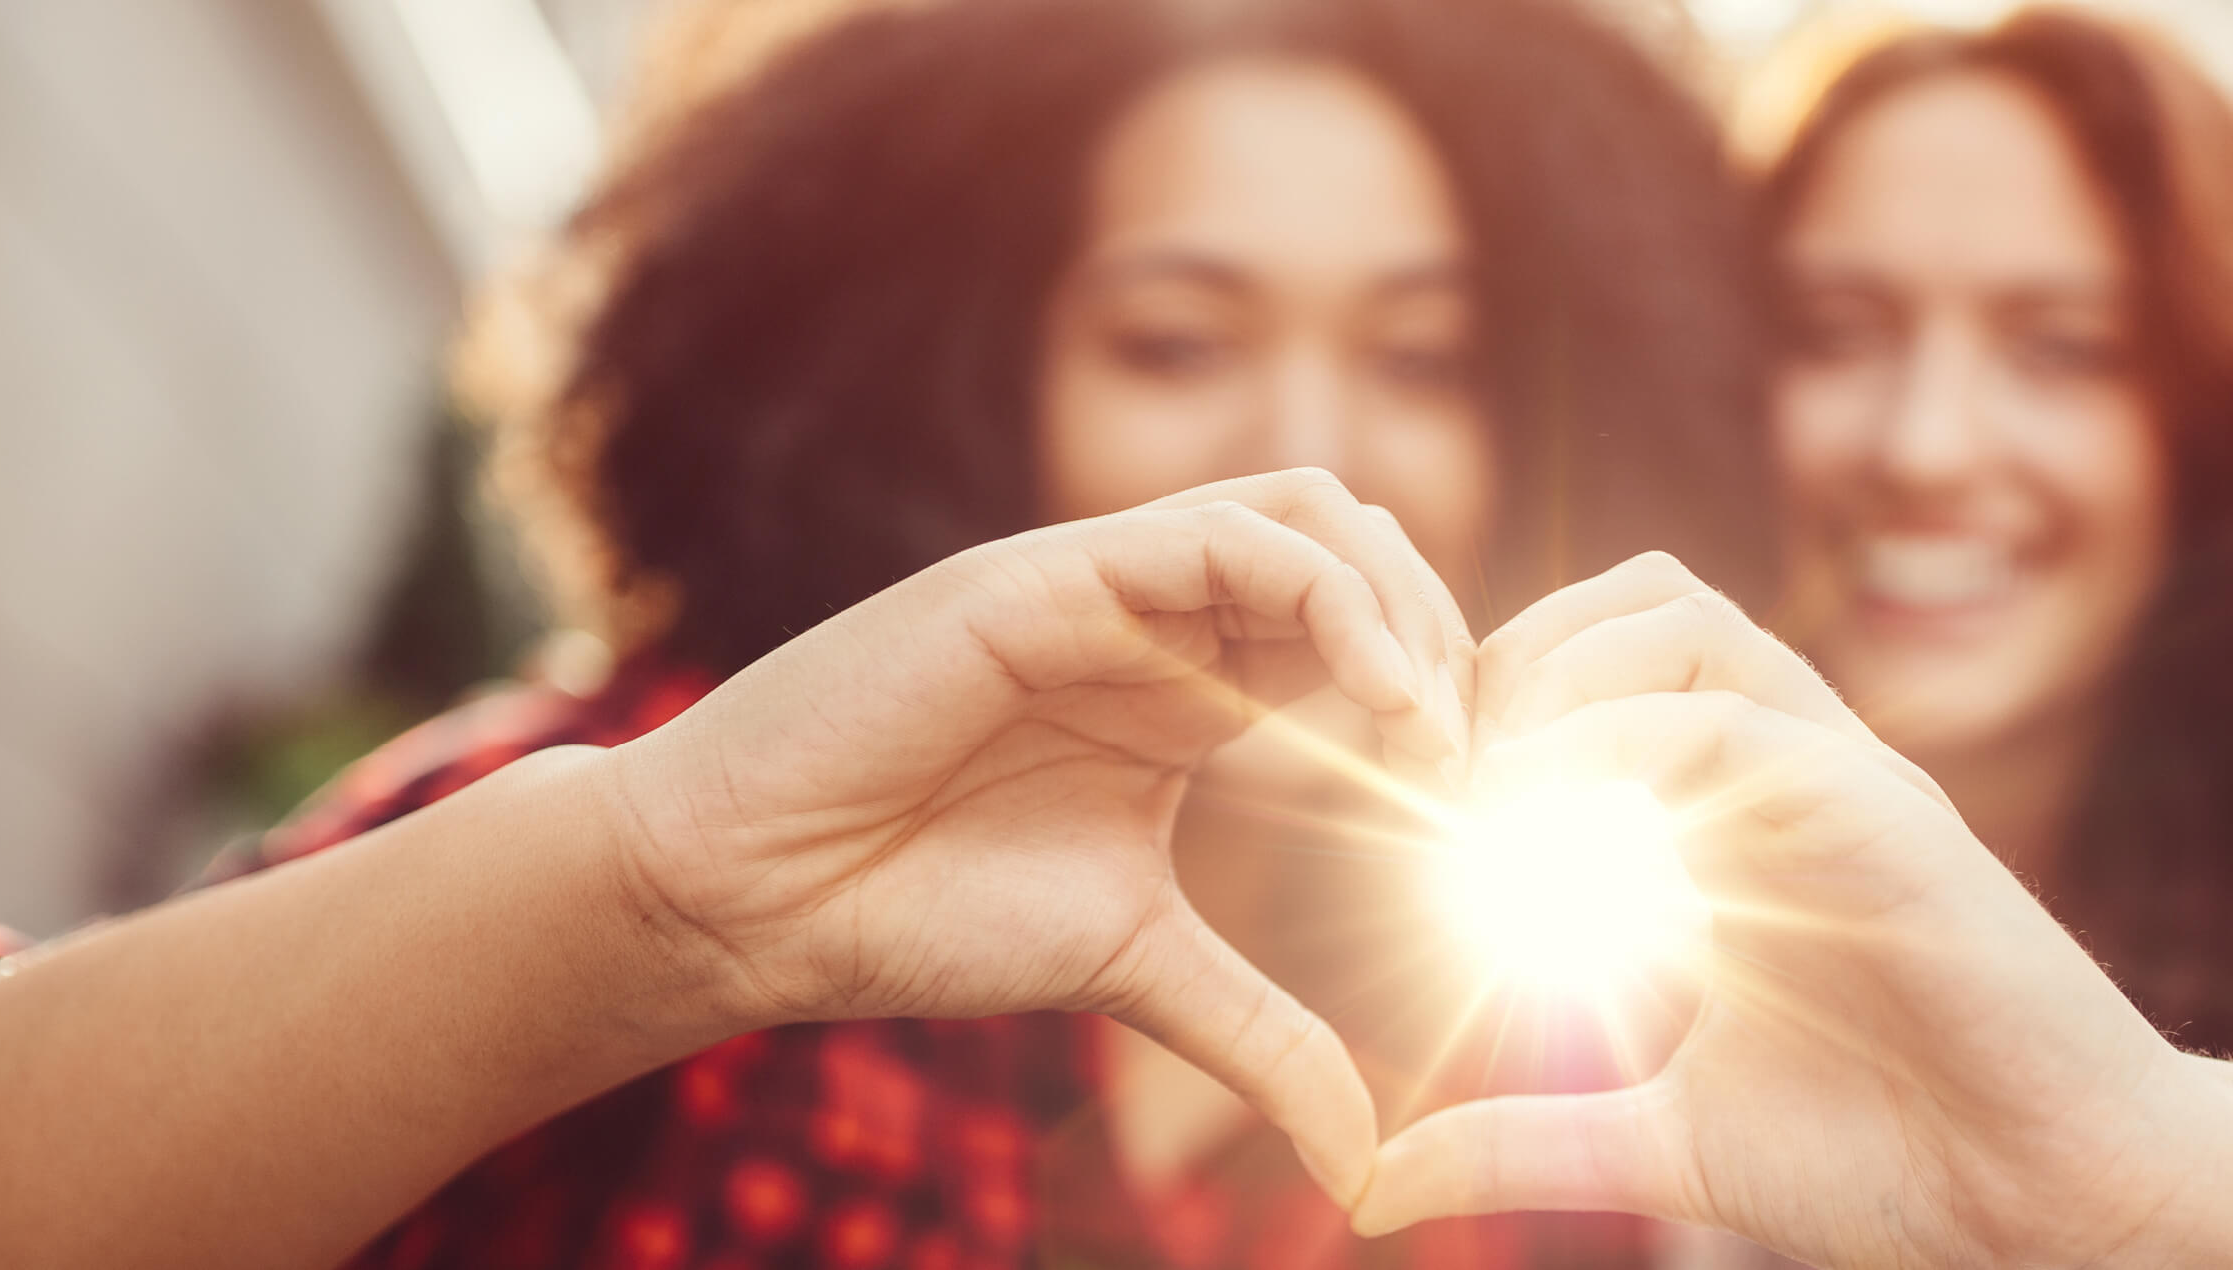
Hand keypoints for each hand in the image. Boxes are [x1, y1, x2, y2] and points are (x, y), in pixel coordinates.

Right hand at [595, 469, 1473, 1202]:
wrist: (748, 897)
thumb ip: (1259, 1036)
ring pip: (1304, 507)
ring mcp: (1101, 584)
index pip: (1358, 629)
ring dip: (1394, 597)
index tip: (1484, 803)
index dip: (1443, 694)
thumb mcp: (1135, 969)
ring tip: (1426, 717)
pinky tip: (1365, 692)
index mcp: (1186, 688)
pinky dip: (1321, 595)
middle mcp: (1155, 618)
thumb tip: (1366, 1160)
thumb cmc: (913, 911)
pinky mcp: (1046, 576)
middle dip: (1444, 632)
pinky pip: (1217, 534)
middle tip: (1471, 756)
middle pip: (1357, 545)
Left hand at [1355, 554, 2206, 1267]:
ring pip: (1677, 617)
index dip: (1487, 712)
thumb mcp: (1660, 1146)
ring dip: (1555, 683)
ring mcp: (1840, 775)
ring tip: (1485, 799)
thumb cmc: (1889, 1159)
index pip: (1595, 668)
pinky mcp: (1881, 811)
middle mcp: (1790, 768)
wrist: (2054, 1203)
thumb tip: (1370, 1182)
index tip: (1410, 820)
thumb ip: (1521, 1143)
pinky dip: (1619, 750)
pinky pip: (1729, 718)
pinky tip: (1551, 847)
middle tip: (1435, 788)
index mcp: (1738, 817)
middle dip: (1506, 667)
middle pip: (1628, 600)